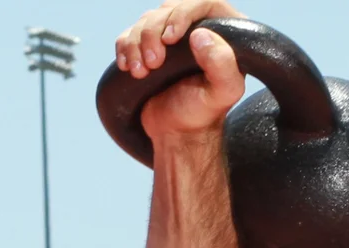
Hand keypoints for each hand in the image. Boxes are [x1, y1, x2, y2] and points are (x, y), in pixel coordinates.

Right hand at [112, 3, 245, 141]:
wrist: (179, 133)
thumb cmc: (204, 114)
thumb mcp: (223, 93)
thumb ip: (223, 65)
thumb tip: (201, 35)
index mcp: (223, 31)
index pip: (201, 2)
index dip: (182, 13)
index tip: (170, 37)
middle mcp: (196, 27)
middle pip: (168, 9)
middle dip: (154, 33)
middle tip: (154, 64)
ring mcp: (169, 37)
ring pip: (146, 21)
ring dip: (136, 44)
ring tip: (140, 73)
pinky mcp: (148, 47)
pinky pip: (129, 35)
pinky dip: (125, 49)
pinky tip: (129, 68)